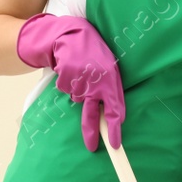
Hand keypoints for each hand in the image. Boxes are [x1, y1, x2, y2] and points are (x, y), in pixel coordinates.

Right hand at [16, 14, 125, 151]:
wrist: (73, 35)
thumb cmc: (94, 55)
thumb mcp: (109, 70)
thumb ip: (110, 91)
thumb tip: (114, 118)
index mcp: (111, 81)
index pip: (116, 109)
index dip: (115, 128)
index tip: (115, 144)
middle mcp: (96, 83)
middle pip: (92, 114)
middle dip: (91, 132)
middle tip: (92, 147)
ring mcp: (80, 81)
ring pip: (78, 101)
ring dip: (80, 92)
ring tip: (82, 74)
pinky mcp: (66, 79)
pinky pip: (67, 92)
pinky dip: (69, 85)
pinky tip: (72, 72)